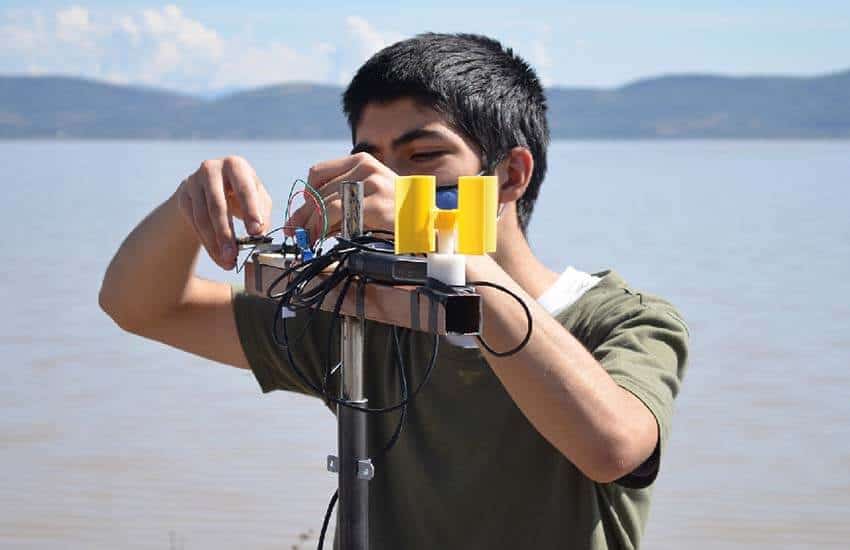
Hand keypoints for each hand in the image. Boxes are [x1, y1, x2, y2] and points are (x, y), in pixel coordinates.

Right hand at [176, 155, 271, 269]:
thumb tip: (260, 233)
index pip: (244, 189)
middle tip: (235, 256)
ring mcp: (194, 183)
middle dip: (227, 234)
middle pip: (217, 206)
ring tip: (227, 261)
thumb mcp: (258, 197)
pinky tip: (217, 256)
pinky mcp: (183, 197)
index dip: (250, 211)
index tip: (256, 232)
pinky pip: (194, 224)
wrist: (210, 187)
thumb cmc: (241, 193)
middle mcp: (211, 169)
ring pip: (203, 218)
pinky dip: (207, 243)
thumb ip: (262, 213)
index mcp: (235, 165)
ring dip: (215, 243)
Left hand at [287, 152, 396, 239]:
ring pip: (325, 204)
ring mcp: (373, 185)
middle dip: (304, 217)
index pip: (318, 173)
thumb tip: (305, 219)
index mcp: (362, 161)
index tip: (300, 216)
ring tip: (309, 241)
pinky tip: (324, 240)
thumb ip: (342, 198)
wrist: (429, 224)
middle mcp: (366, 168)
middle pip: (319, 191)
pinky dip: (325, 229)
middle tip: (296, 235)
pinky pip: (338, 216)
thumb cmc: (395, 213)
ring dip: (312, 226)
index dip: (305, 196)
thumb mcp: (368, 195)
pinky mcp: (376, 205)